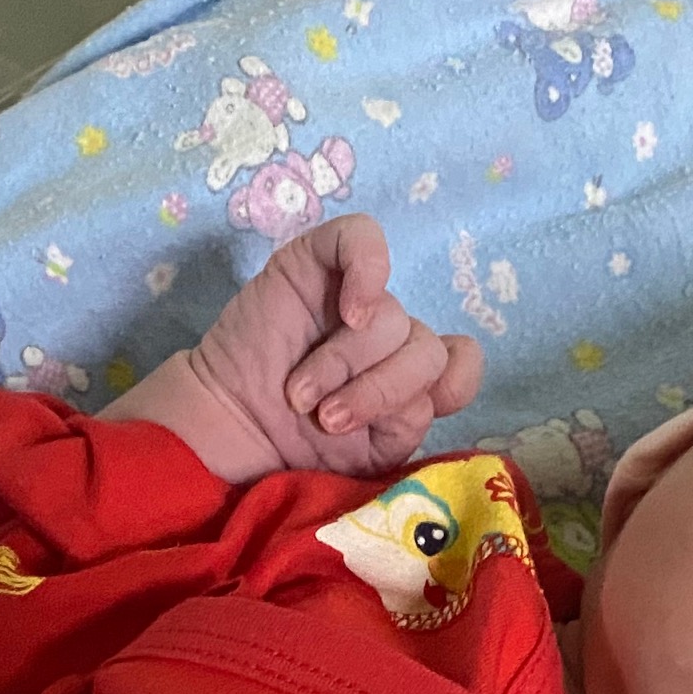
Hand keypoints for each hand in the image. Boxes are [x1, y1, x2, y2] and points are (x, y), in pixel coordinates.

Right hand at [109, 215, 483, 483]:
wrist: (230, 433)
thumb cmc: (293, 448)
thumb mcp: (366, 455)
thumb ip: (408, 422)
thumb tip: (430, 392)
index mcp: (408, 379)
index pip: (461, 367)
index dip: (442, 391)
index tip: (395, 423)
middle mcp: (389, 336)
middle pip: (426, 350)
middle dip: (379, 392)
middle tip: (327, 419)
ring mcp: (356, 294)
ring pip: (392, 317)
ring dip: (344, 365)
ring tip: (301, 394)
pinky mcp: (318, 260)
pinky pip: (363, 238)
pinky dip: (367, 272)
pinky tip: (349, 312)